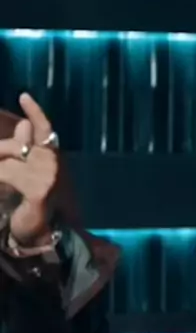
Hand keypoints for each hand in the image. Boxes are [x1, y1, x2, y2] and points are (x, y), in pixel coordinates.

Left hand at [0, 93, 58, 244]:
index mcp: (51, 158)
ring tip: (0, 183)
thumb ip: (23, 149)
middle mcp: (53, 165)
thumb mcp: (23, 173)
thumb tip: (23, 124)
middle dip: (1, 153)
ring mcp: (48, 178)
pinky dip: (0, 178)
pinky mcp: (39, 191)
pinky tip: (0, 186)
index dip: (36, 112)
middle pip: (20, 144)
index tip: (24, 95)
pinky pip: (10, 174)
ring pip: (10, 160)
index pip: (45, 129)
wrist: (40, 237)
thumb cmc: (31, 205)